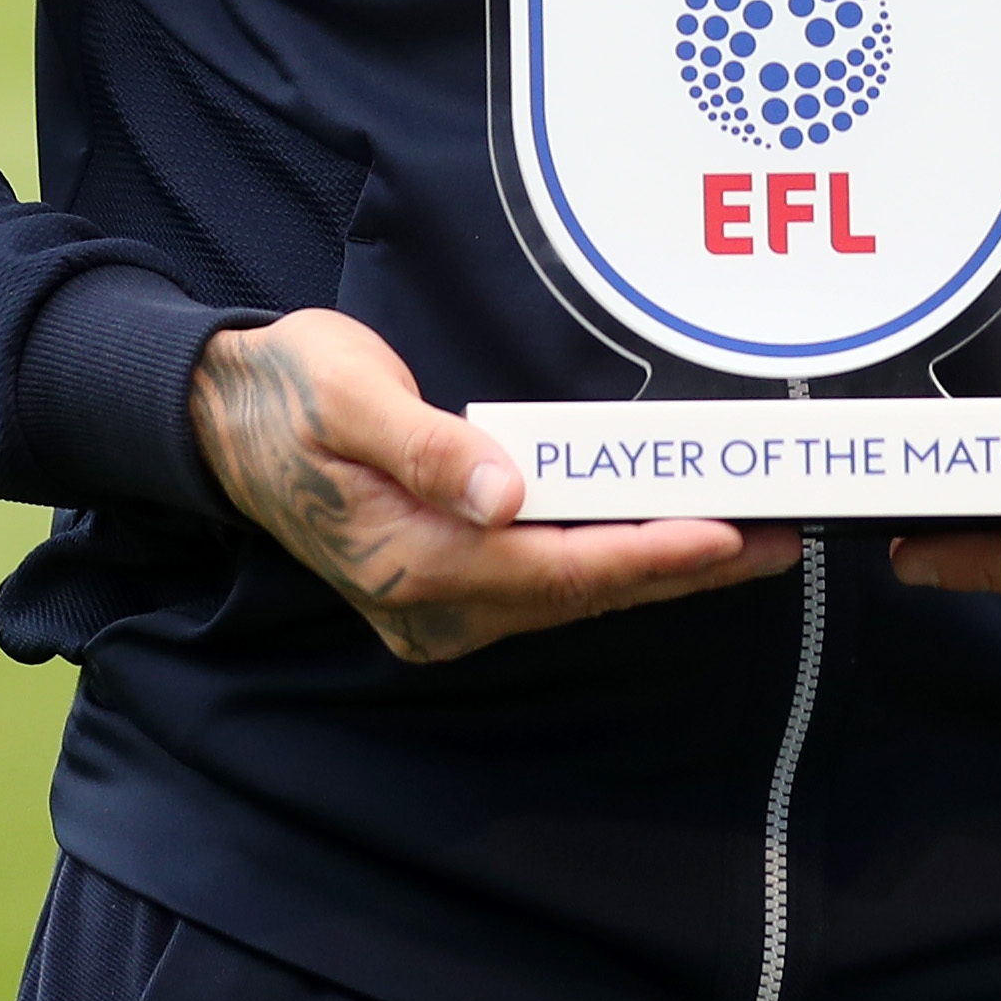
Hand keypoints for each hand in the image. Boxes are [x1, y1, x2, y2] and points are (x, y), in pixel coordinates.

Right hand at [188, 311, 797, 665]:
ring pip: (569, 595)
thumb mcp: (349, 397)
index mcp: (410, 561)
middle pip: (580, 594)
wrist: (222, 419)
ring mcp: (434, 607)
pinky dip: (610, 565)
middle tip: (778, 540)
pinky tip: (663, 542)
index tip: (727, 536)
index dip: (650, 556)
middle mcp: (430, 605)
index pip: (558, 568)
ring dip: (656, 570)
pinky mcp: (441, 588)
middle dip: (681, 568)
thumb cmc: (289, 393)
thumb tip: (505, 492)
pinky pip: (545, 585)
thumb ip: (428, 448)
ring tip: (746, 541)